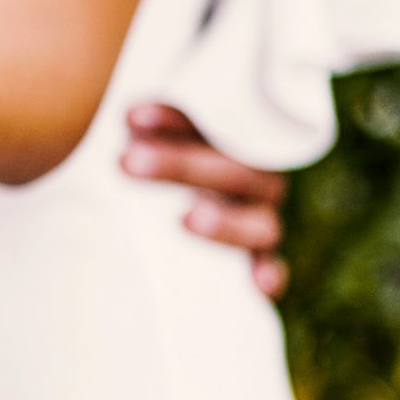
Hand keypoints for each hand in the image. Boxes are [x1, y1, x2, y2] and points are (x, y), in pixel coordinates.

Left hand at [122, 103, 289, 299]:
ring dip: (226, 222)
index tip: (132, 117)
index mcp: (234, 138)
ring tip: (187, 218)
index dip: (175, 119)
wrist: (172, 198)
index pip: (216, 121)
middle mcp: (254, 178)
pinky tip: (261, 284)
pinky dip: (270, 272)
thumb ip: (145, 123)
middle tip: (128, 162)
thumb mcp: (150, 133)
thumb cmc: (160, 151)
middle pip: (234, 170)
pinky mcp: (257, 254)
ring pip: (260, 221)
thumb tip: (127, 115)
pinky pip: (272, 264)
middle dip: (180, 165)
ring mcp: (259, 216)